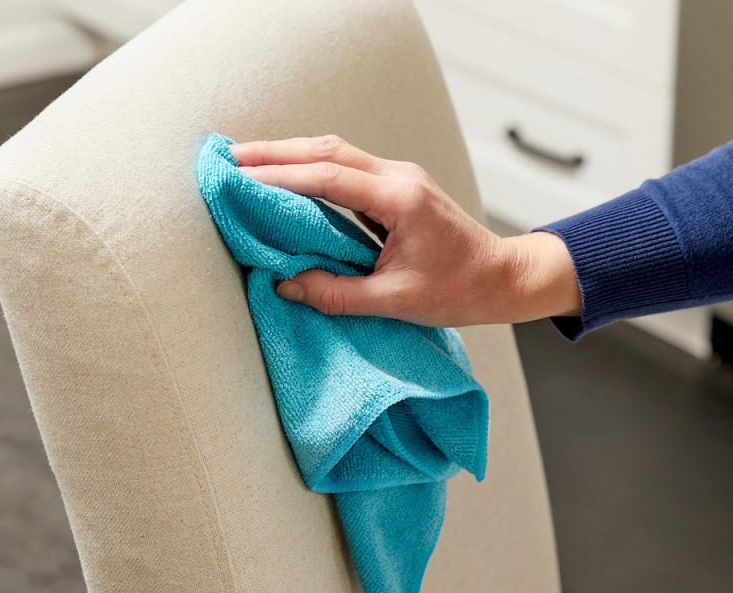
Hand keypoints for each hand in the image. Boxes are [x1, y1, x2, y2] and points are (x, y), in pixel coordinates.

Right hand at [229, 135, 581, 326]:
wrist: (503, 276)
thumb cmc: (460, 290)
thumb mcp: (397, 301)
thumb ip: (338, 294)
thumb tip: (285, 285)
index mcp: (401, 200)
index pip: (329, 179)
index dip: (282, 177)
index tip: (241, 178)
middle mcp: (399, 177)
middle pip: (327, 150)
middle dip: (276, 152)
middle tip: (229, 156)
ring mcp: (399, 176)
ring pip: (335, 152)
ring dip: (291, 154)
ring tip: (246, 160)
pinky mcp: (396, 185)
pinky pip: (346, 166)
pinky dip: (311, 167)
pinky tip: (286, 175)